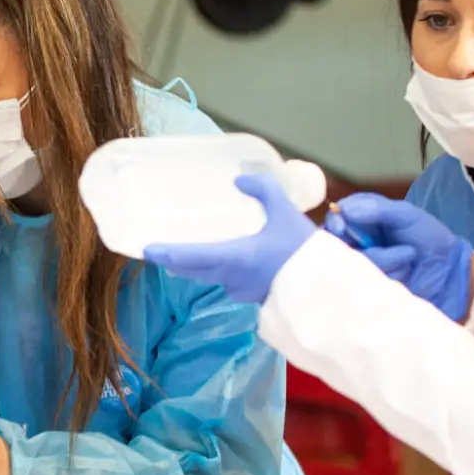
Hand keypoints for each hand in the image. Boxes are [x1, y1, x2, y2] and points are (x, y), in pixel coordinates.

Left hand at [143, 174, 317, 303]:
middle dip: (174, 260)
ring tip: (182, 257)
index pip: (188, 256)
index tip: (146, 249)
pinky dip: (216, 272)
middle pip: (193, 269)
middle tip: (158, 252)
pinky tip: (221, 264)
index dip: (165, 252)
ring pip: (210, 277)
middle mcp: (230, 278)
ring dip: (195, 267)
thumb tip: (240, 178)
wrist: (327, 290)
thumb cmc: (303, 252)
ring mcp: (241, 291)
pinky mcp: (254, 296)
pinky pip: (227, 281)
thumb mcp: (286, 214)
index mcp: (232, 259)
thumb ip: (264, 190)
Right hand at [324, 193, 473, 320]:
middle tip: (374, 244)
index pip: (335, 218)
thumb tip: (344, 210)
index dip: (335, 222)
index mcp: (363, 221)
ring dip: (383, 258)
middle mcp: (356, 244)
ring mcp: (362, 268)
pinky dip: (388, 273)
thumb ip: (377, 209)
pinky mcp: (369, 289)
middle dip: (357, 244)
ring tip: (408, 255)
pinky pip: (364, 282)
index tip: (341, 225)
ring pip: (353, 263)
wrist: (451, 272)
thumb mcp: (407, 216)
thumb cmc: (429, 238)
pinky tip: (404, 273)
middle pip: (335, 244)